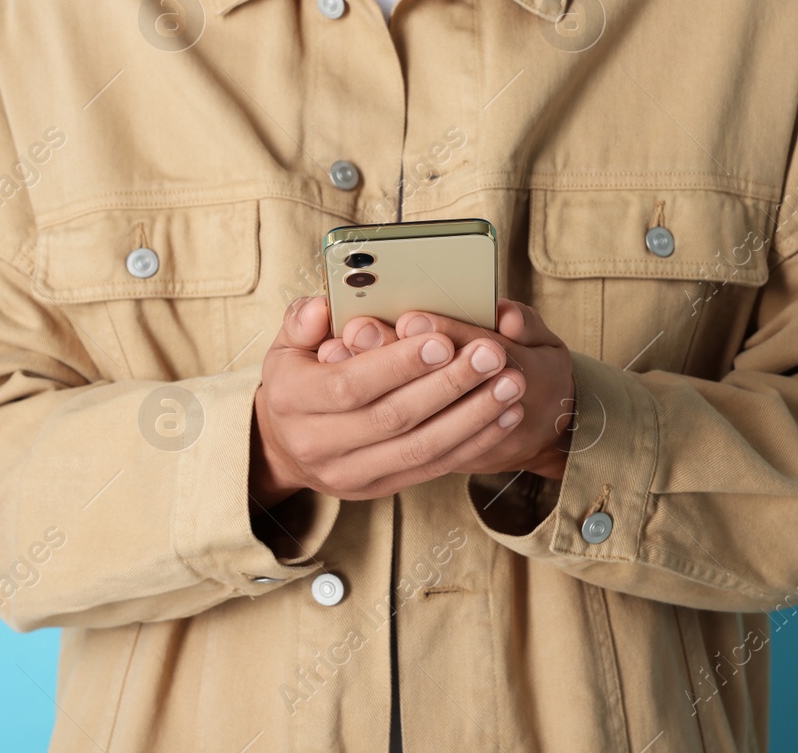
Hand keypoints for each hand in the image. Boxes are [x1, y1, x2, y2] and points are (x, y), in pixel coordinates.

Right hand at [249, 296, 529, 504]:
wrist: (287, 445)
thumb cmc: (298, 379)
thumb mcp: (287, 344)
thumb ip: (302, 322)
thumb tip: (322, 308)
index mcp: (292, 399)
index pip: (350, 384)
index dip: (398, 364)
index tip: (442, 340)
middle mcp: (318, 443)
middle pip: (393, 418)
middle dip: (449, 385)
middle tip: (492, 354)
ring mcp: (351, 473)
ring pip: (422, 447)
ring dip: (474, 416)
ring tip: (511, 384)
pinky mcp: (380, 488)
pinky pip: (434, 466)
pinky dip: (475, 441)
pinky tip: (505, 415)